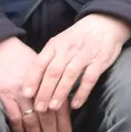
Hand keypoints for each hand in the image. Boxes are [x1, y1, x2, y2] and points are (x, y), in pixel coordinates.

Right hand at [0, 37, 60, 131]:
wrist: (0, 47)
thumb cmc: (23, 58)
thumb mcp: (42, 67)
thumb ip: (51, 85)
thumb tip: (61, 105)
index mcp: (47, 81)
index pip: (59, 107)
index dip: (64, 125)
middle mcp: (36, 89)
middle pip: (46, 117)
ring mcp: (19, 93)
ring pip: (31, 121)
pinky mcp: (4, 96)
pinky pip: (14, 118)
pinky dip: (20, 131)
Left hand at [24, 14, 130, 131]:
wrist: (104, 23)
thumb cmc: (78, 37)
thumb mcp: (60, 41)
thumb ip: (49, 58)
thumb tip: (33, 80)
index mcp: (55, 44)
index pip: (40, 62)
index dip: (32, 79)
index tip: (26, 94)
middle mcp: (68, 49)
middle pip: (53, 72)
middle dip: (44, 91)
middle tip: (38, 108)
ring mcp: (84, 55)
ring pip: (69, 76)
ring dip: (60, 93)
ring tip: (53, 108)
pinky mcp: (99, 61)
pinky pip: (89, 79)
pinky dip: (82, 93)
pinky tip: (75, 105)